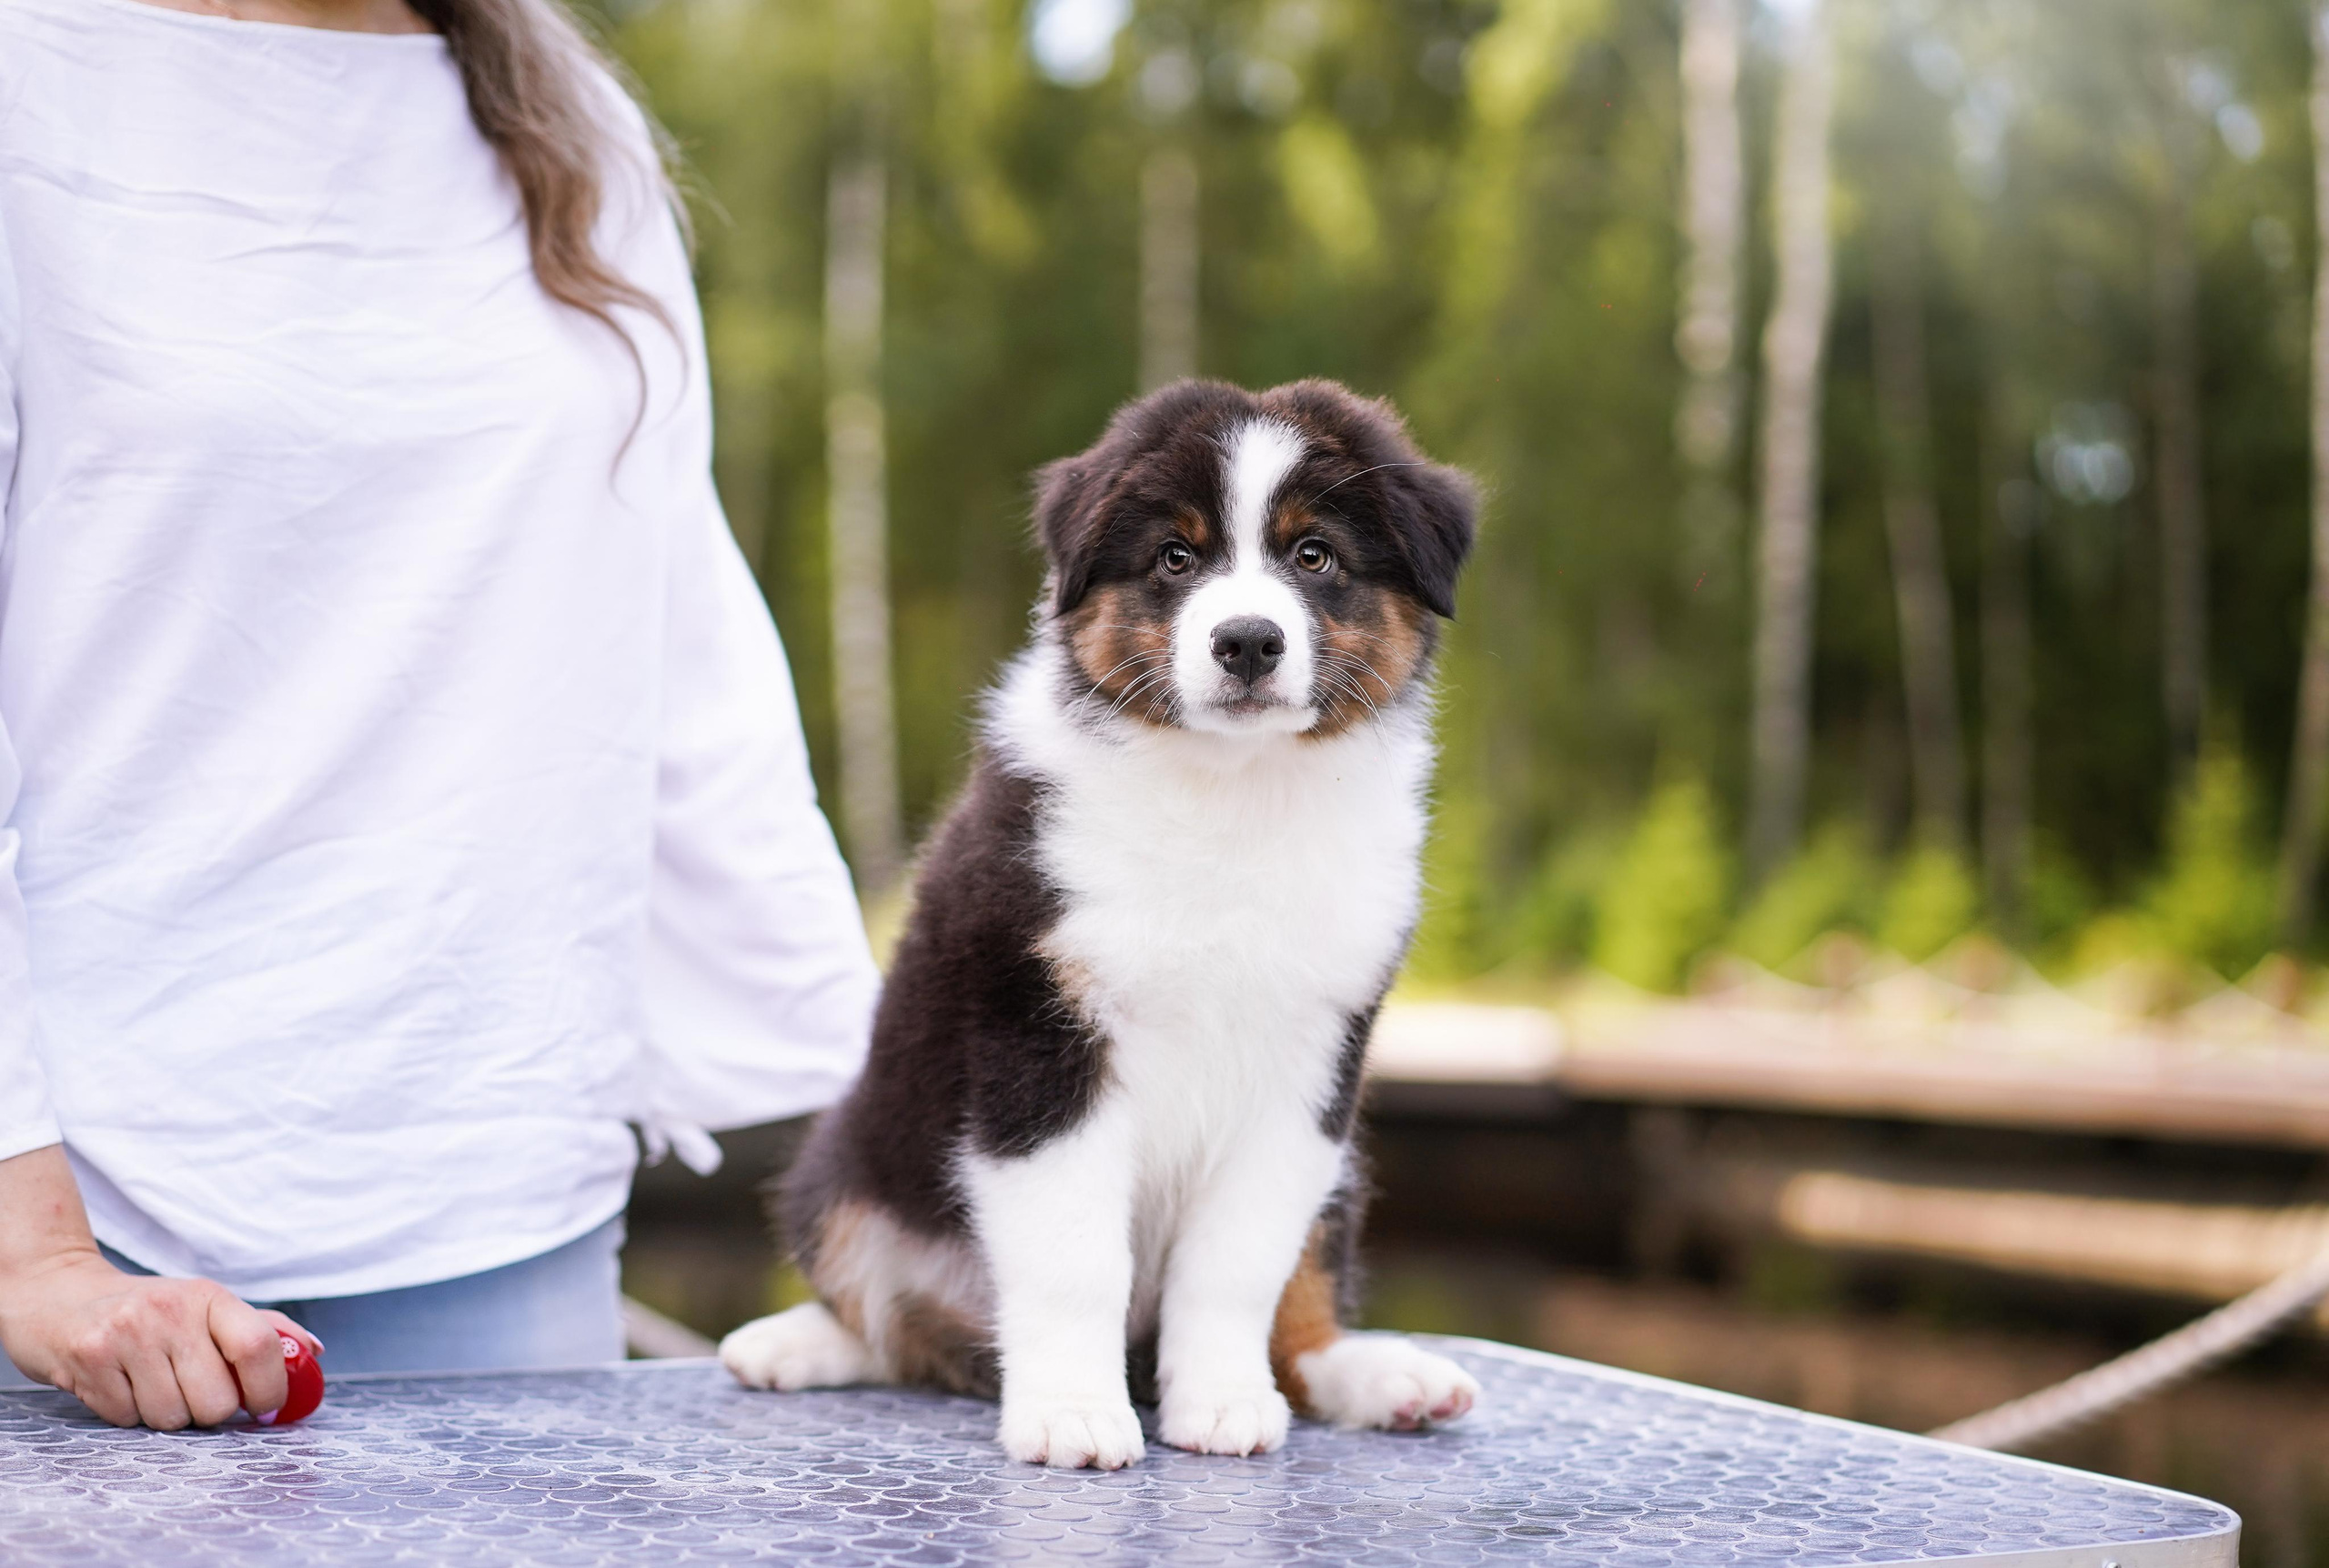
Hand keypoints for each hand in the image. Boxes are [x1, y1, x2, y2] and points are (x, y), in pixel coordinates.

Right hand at [0, 1143, 320, 1427]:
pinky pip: (127, 1419)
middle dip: (209, 1412)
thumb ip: (261, 1328)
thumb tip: (313, 1351)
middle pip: (217, 1401)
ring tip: (150, 1383)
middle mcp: (171, 1311)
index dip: (269, 1389)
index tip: (262, 1407)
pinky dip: (127, 1413)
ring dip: (165, 1415)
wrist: (59, 1297)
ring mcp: (127, 1333)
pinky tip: (119, 1384)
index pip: (259, 1347)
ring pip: (172, 1418)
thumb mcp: (204, 1307)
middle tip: (191, 1391)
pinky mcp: (88, 1358)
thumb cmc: (147, 1310)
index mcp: (210, 1297)